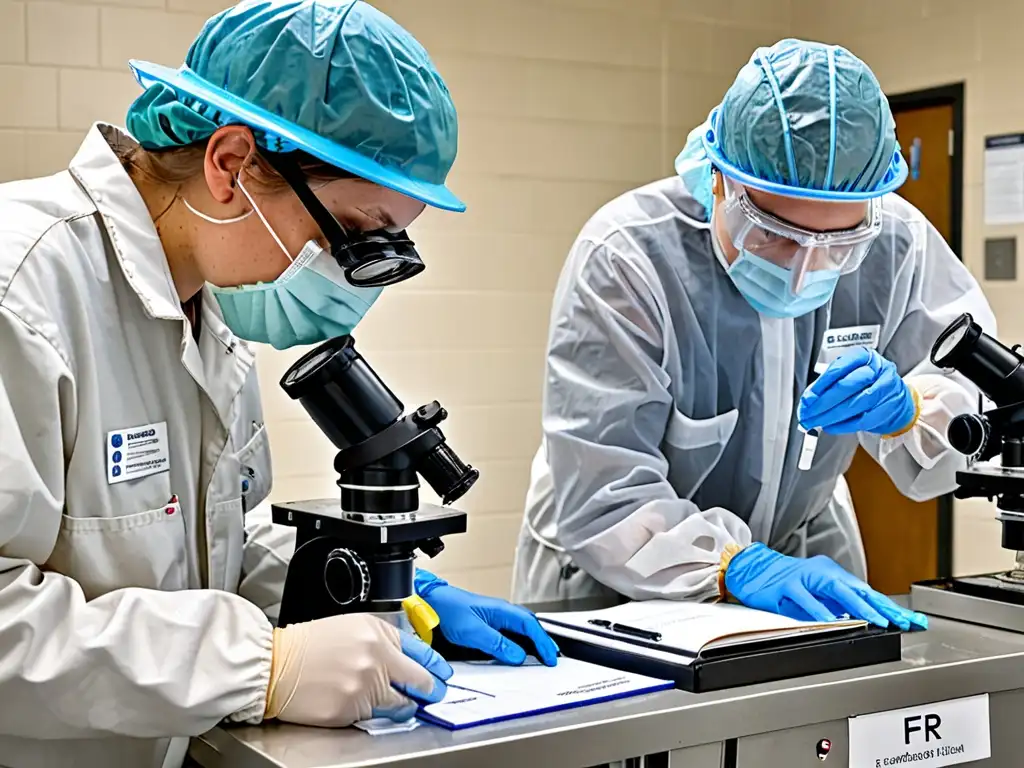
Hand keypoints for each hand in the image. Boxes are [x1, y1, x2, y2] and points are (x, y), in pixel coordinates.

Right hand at [264, 613, 452, 726]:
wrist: (276, 663)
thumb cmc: (311, 643)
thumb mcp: (354, 626)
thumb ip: (385, 640)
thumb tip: (410, 660)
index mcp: (380, 634)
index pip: (423, 654)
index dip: (437, 667)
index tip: (443, 675)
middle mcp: (376, 659)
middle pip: (420, 682)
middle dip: (430, 690)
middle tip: (433, 694)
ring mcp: (364, 687)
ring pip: (401, 705)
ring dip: (403, 705)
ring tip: (394, 701)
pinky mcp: (351, 711)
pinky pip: (374, 718)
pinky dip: (373, 713)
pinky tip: (361, 703)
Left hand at [415, 570, 559, 666]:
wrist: (429, 603)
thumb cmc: (447, 609)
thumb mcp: (472, 630)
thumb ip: (496, 643)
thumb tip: (517, 655)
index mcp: (501, 610)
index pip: (530, 625)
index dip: (543, 642)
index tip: (550, 657)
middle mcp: (500, 612)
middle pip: (529, 626)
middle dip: (542, 641)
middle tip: (551, 658)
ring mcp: (493, 618)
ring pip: (520, 630)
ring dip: (532, 643)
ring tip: (539, 657)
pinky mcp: (486, 625)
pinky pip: (509, 634)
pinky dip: (518, 644)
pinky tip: (517, 653)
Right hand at [724, 543, 927, 630]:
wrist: (750, 568)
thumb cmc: (783, 583)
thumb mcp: (815, 593)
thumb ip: (836, 604)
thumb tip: (864, 618)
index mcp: (831, 574)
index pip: (866, 591)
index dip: (889, 606)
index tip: (910, 620)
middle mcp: (821, 572)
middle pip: (857, 589)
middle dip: (882, 607)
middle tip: (902, 621)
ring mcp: (803, 576)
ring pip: (836, 590)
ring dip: (859, 607)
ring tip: (877, 621)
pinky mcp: (785, 585)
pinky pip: (806, 599)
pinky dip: (820, 611)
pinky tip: (833, 622)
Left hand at [799, 347, 917, 435]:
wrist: (895, 397)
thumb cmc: (867, 384)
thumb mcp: (848, 374)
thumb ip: (828, 384)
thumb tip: (808, 400)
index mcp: (863, 356)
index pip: (838, 368)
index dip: (820, 385)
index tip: (807, 399)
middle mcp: (877, 369)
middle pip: (846, 386)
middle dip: (823, 403)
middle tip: (808, 414)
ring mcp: (885, 388)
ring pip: (855, 404)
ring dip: (831, 416)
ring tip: (816, 422)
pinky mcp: (889, 407)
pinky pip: (863, 419)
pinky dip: (844, 425)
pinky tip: (831, 426)